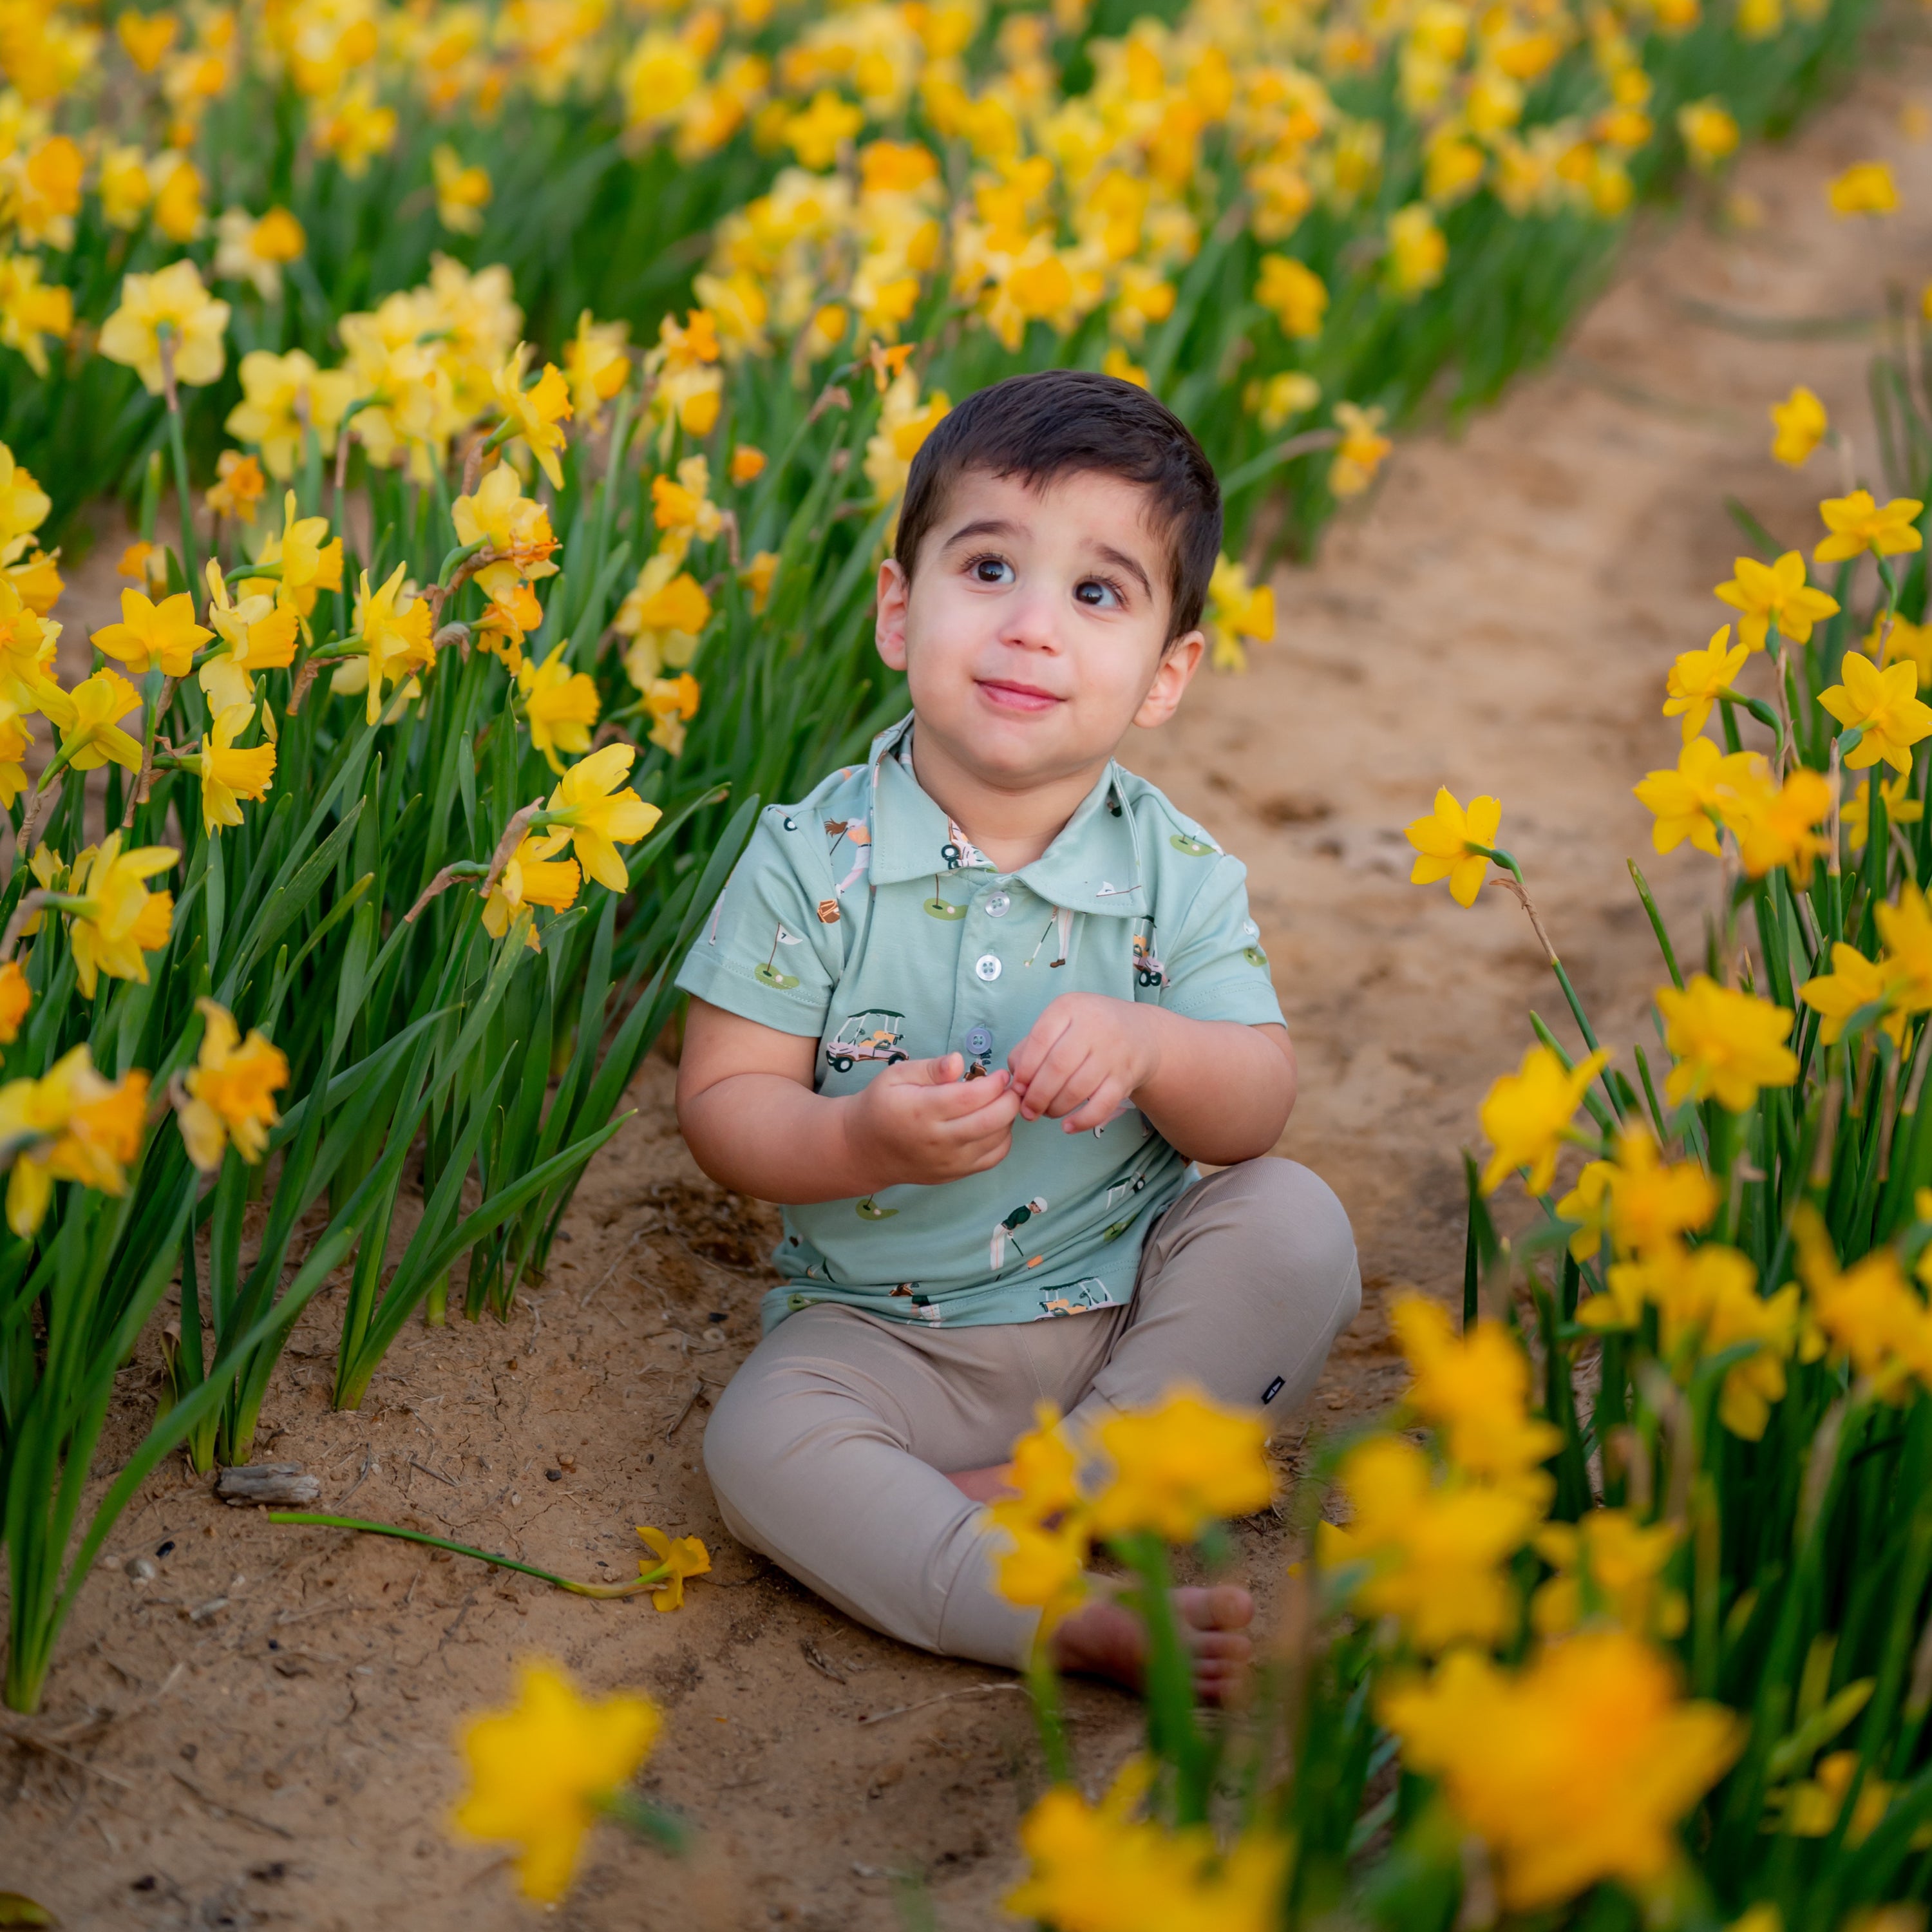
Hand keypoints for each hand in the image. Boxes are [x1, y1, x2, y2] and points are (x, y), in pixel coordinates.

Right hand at [842, 1053, 1021, 1185]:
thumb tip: (958, 1061)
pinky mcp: (955, 1174)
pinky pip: (992, 1158)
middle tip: (1008, 1087)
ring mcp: (949, 1162)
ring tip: (999, 1102)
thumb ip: (930, 1068)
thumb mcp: (896, 1076)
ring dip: (1007, 1118)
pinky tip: (992, 1124)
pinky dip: (1002, 1139)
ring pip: (997, 1141)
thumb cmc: (882, 1105)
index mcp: (921, 1111)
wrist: (865, 1150)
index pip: (971, 1098)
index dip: (994, 1083)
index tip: (999, 1073)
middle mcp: (938, 1141)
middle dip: (1010, 1100)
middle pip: (991, 1121)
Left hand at [1007, 993, 1161, 1132]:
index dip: (1025, 1068)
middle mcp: (1094, 1026)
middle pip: (1057, 1067)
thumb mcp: (1060, 1023)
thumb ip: (1031, 1046)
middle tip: (1028, 1110)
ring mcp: (1113, 1052)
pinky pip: (1102, 1104)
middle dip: (1037, 1095)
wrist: (1140, 1033)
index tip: (1017, 1087)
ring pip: (1078, 1088)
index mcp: (1070, 1008)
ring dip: (1056, 1108)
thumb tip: (1014, 1079)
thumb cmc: (1087, 1030)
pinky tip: (1068, 1126)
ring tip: (1046, 1114)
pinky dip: (1083, 1120)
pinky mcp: (1126, 1076)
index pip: (1040, 1039)